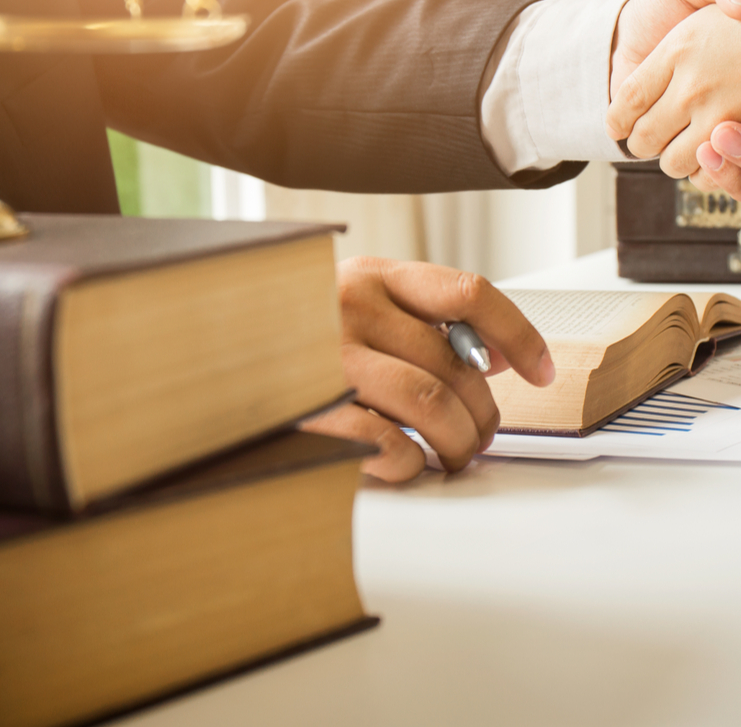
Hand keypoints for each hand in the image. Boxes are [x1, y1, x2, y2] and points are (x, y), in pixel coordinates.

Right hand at [302, 257, 554, 480]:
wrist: (197, 346)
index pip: (469, 294)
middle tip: (482, 437)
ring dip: (458, 441)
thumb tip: (493, 357)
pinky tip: (409, 464)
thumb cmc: (300, 339)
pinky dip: (411, 463)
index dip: (519, 336)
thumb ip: (423, 323)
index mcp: (374, 276)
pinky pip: (385, 443)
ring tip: (456, 455)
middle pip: (456, 364)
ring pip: (431, 403)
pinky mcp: (306, 409)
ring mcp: (326, 357)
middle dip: (485, 413)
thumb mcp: (361, 309)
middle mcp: (350, 306)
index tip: (544, 371)